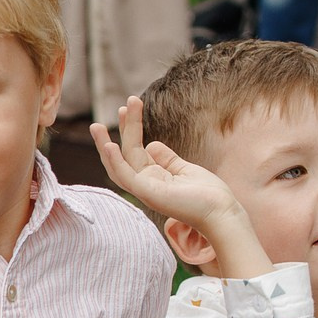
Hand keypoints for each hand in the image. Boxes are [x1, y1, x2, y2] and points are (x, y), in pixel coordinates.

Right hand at [92, 97, 245, 230]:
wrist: (220, 212)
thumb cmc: (207, 195)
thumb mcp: (184, 169)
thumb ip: (167, 158)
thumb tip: (151, 144)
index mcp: (153, 178)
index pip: (135, 151)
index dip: (132, 128)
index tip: (130, 106)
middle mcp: (146, 184)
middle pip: (126, 154)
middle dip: (123, 129)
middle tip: (121, 105)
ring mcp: (145, 190)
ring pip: (118, 165)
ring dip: (105, 145)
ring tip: (96, 126)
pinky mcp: (147, 194)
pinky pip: (125, 177)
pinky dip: (115, 161)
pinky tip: (109, 145)